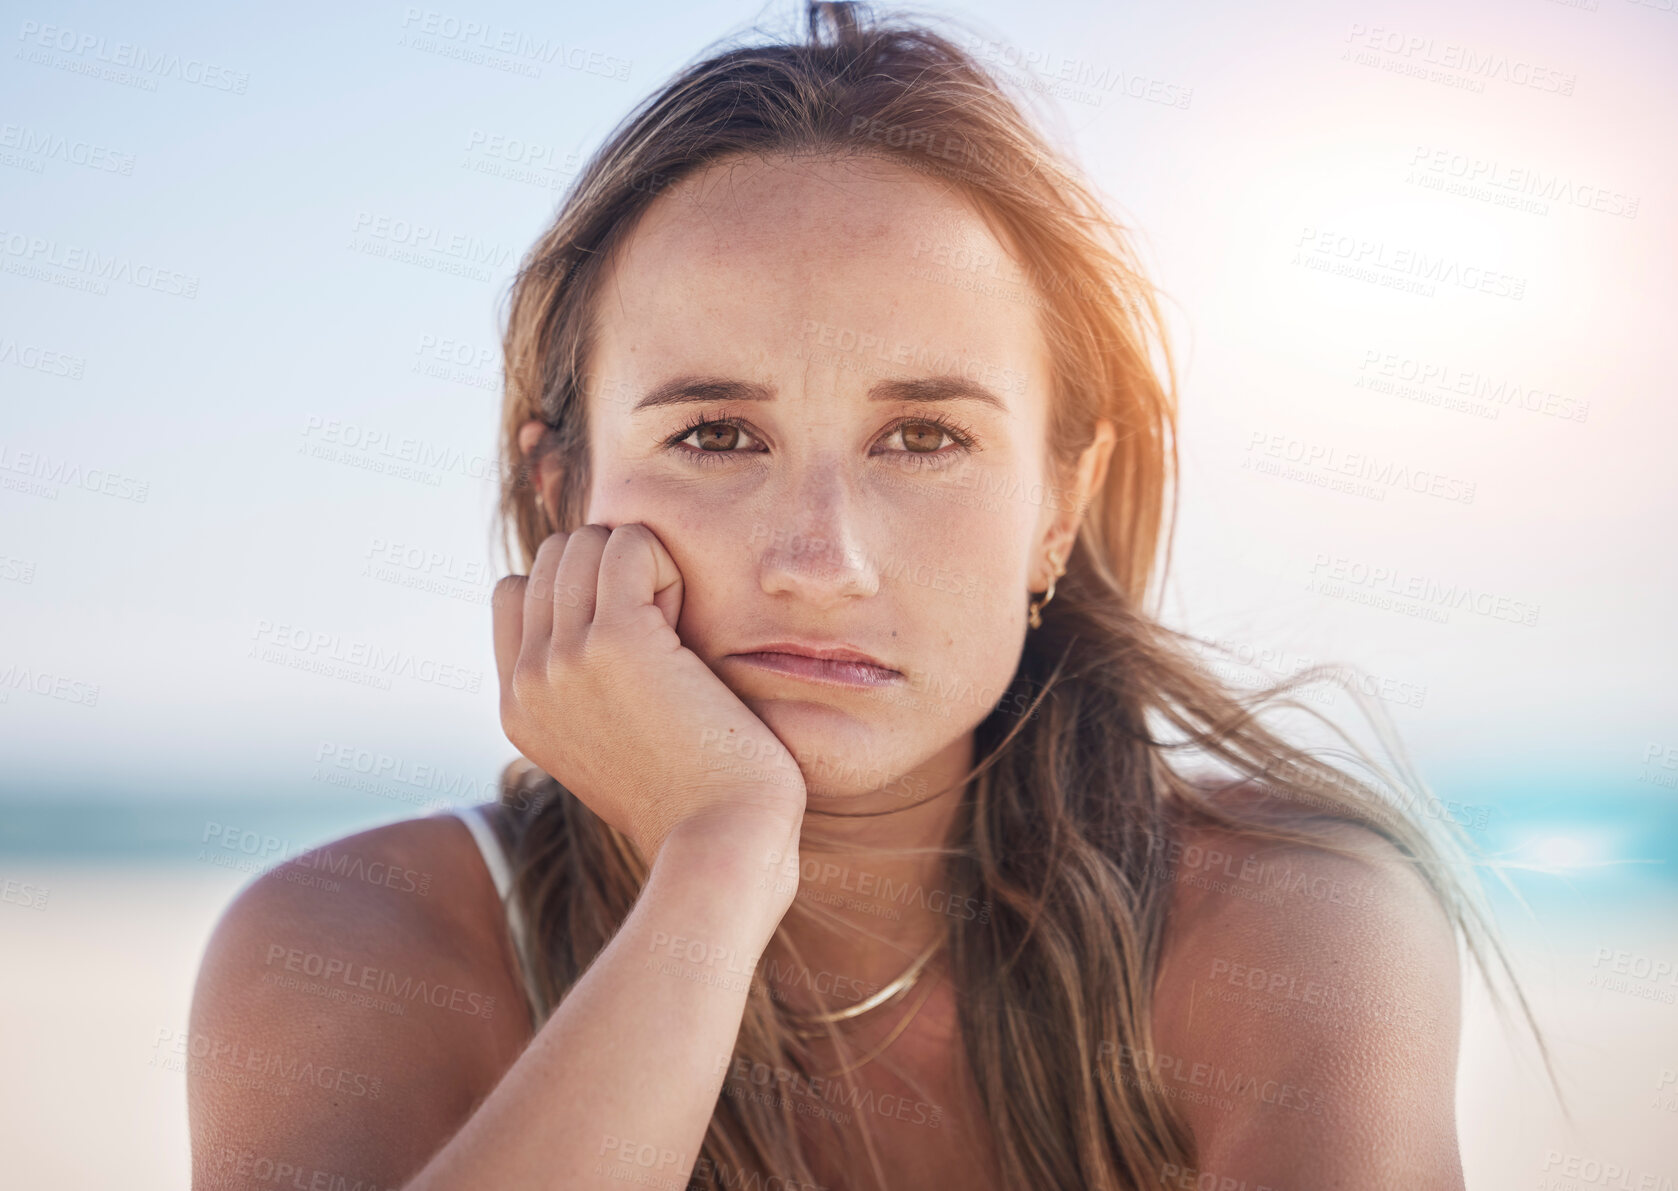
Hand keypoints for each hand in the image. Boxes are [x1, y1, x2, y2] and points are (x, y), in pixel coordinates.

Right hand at [492, 523, 806, 870]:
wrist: (722, 839)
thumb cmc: (696, 797)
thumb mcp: (614, 747)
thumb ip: (585, 692)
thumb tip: (601, 624)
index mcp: (518, 709)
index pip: (517, 593)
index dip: (579, 592)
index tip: (634, 643)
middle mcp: (527, 681)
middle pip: (552, 557)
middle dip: (611, 573)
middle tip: (665, 636)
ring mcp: (561, 658)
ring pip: (585, 541)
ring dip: (642, 567)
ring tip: (677, 632)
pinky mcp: (615, 640)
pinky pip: (630, 543)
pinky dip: (667, 565)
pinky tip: (689, 626)